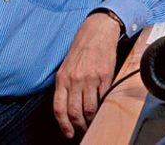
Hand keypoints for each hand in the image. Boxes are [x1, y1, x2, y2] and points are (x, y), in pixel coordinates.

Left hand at [53, 12, 120, 138]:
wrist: (97, 32)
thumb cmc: (82, 49)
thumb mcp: (66, 67)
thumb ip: (65, 86)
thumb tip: (68, 108)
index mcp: (62, 78)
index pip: (59, 108)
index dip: (64, 125)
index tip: (68, 133)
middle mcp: (74, 79)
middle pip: (75, 112)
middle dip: (79, 126)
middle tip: (83, 130)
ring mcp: (90, 78)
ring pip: (90, 108)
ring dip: (91, 120)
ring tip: (93, 122)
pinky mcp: (105, 76)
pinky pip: (103, 97)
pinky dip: (103, 106)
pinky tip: (102, 108)